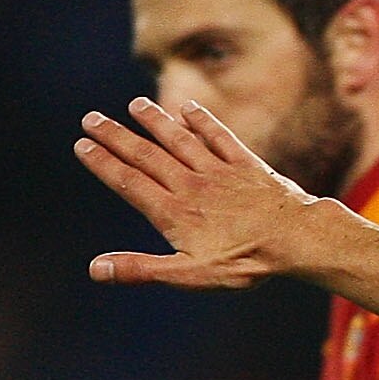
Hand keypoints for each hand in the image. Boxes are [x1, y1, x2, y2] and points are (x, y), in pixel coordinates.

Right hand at [78, 96, 347, 288]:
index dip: (103, 163)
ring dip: (156, 122)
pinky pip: (220, 138)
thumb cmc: (245, 262)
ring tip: (135, 105)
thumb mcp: (190, 275)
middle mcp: (192, 185)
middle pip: (147, 156)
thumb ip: (142, 269)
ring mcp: (219, 172)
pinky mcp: (247, 166)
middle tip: (91, 118)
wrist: (296, 240)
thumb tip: (95, 269)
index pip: (128, 182)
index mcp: (174, 212)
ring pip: (180, 141)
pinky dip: (203, 123)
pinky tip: (188, 110)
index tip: (82, 144)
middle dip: (117, 136)